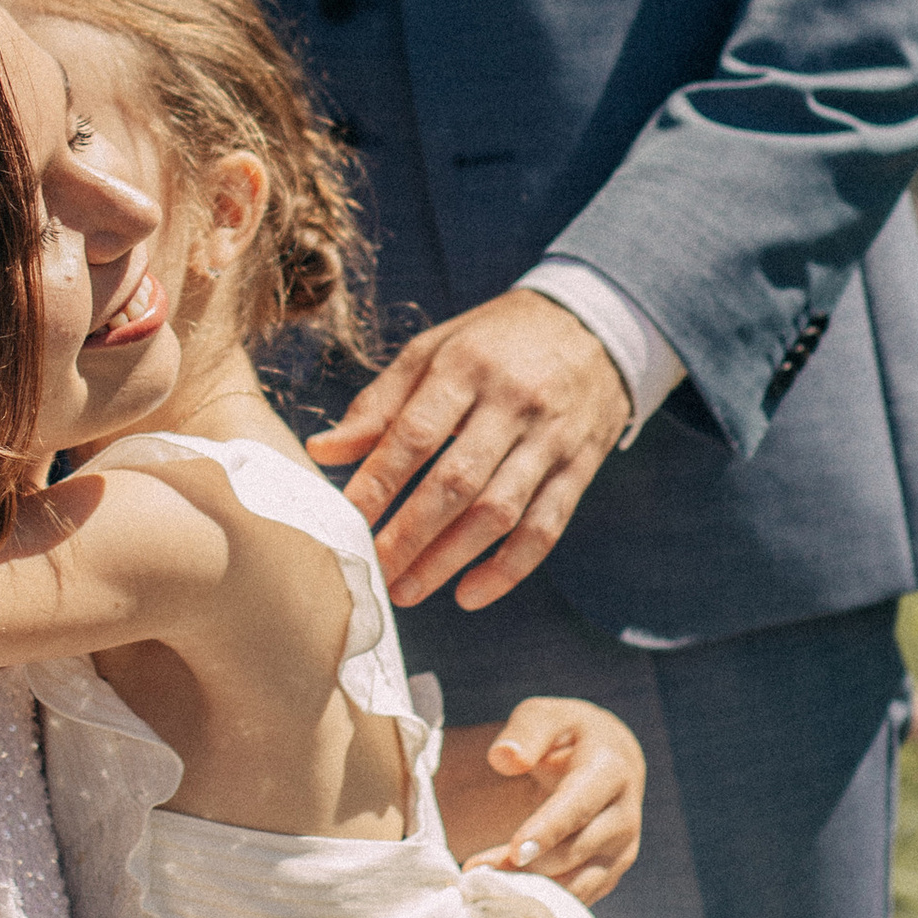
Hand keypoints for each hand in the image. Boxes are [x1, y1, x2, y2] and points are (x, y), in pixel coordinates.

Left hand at [310, 290, 629, 608]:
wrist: (595, 324)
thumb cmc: (496, 341)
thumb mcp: (435, 350)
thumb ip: (380, 403)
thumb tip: (322, 450)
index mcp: (466, 367)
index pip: (417, 434)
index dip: (379, 481)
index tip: (346, 520)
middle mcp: (512, 403)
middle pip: (456, 482)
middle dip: (410, 535)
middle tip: (373, 570)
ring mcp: (551, 439)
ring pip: (499, 512)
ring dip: (449, 559)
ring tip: (407, 591)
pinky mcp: (580, 467)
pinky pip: (546, 528)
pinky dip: (508, 569)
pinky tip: (470, 594)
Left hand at [457, 697, 644, 905]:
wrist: (608, 760)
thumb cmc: (566, 735)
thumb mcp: (545, 716)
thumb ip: (525, 732)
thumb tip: (505, 758)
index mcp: (611, 770)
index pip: (578, 806)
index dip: (547, 830)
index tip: (513, 852)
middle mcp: (625, 815)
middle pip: (575, 851)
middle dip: (526, 867)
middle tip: (476, 874)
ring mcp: (621, 849)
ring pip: (578, 883)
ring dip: (532, 891)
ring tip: (483, 887)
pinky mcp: (610, 873)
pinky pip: (578, 898)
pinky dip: (544, 903)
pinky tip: (506, 899)